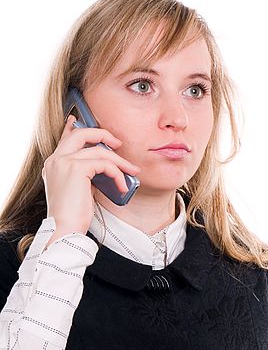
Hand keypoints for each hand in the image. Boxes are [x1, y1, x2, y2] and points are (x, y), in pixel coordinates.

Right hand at [41, 114, 140, 241]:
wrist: (64, 229)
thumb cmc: (73, 216)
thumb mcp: (78, 190)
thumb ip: (85, 175)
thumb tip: (102, 169)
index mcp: (53, 165)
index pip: (65, 138)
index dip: (74, 127)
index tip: (79, 120)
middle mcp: (55, 160)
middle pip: (81, 134)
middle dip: (103, 135)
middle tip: (118, 143)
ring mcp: (64, 162)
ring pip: (98, 150)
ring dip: (120, 161)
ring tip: (132, 171)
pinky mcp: (76, 169)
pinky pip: (104, 163)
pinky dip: (118, 173)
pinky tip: (122, 186)